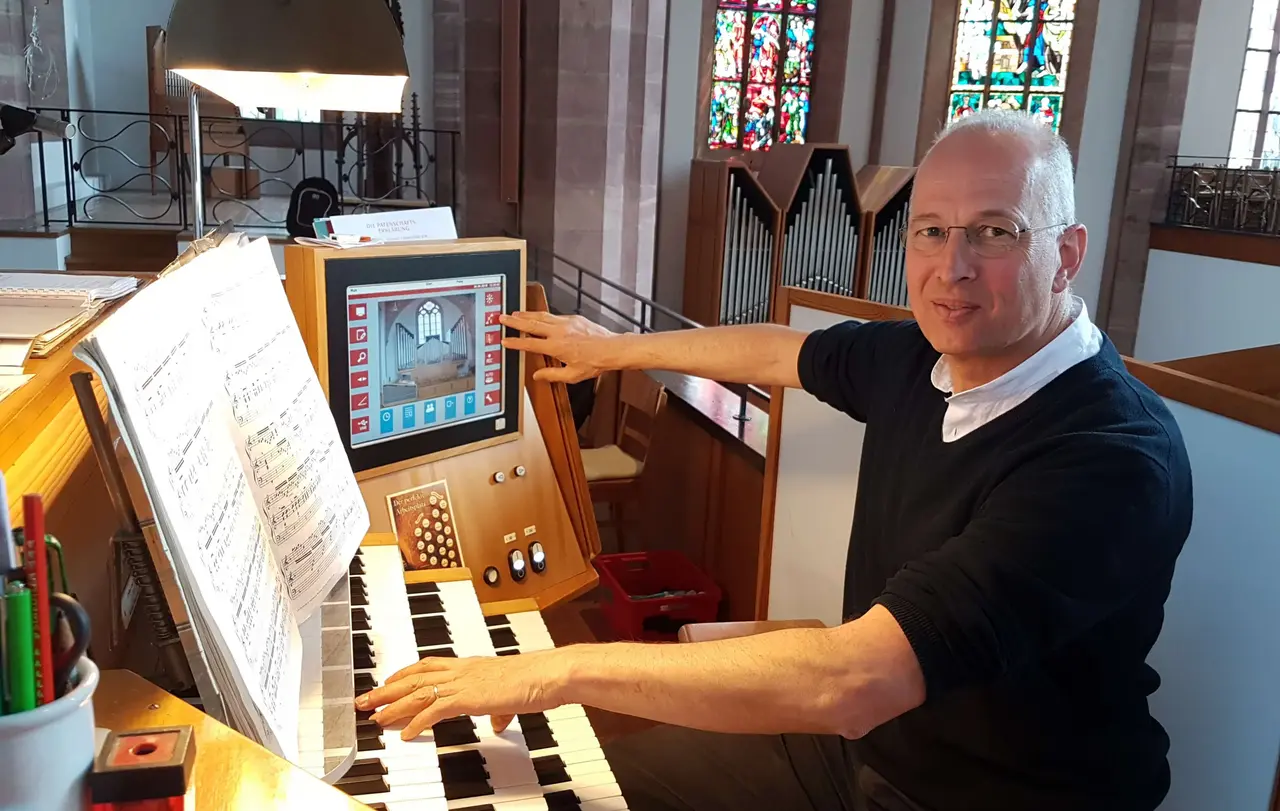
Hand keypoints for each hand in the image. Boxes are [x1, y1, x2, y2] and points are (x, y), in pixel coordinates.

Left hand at [355, 650, 565, 739]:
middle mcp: (461, 671)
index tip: (388, 681)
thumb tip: (498, 719)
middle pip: (414, 678)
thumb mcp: (509, 695)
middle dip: (386, 690)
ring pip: (418, 692)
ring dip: (393, 706)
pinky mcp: (468, 697)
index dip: (404, 674)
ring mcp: (463, 683)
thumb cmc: (533, 680)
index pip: (428, 665)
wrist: (545, 674)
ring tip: (375, 717)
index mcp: (469, 665)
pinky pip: (435, 710)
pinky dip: (418, 722)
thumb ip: (499, 708)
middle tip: (366, 699)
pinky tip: (407, 734)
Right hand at [500, 311, 616, 382]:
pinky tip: (538, 316)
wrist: (612, 349)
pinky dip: (543, 315)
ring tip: (515, 314)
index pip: (530, 344)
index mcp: (556, 347)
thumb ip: (552, 374)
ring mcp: (566, 323)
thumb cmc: (595, 362)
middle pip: (531, 324)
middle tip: (503, 318)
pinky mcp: (573, 318)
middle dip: (515, 321)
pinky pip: (553, 315)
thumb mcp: (572, 375)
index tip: (505, 340)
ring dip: (527, 315)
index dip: (515, 343)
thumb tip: (537, 376)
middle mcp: (559, 332)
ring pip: (541, 316)